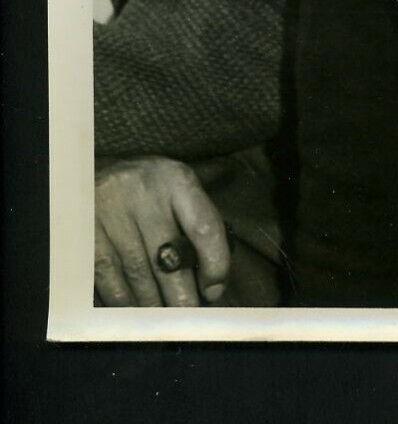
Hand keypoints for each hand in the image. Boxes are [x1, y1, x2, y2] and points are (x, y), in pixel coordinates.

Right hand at [94, 156, 230, 306]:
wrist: (95, 173)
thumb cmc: (148, 190)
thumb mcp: (176, 189)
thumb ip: (196, 225)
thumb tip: (212, 282)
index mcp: (176, 180)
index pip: (204, 227)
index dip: (215, 264)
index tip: (215, 290)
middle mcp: (145, 195)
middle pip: (169, 259)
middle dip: (183, 297)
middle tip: (190, 318)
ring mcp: (112, 214)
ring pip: (139, 276)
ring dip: (154, 305)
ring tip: (164, 319)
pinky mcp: (86, 236)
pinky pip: (110, 281)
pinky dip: (125, 303)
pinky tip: (135, 311)